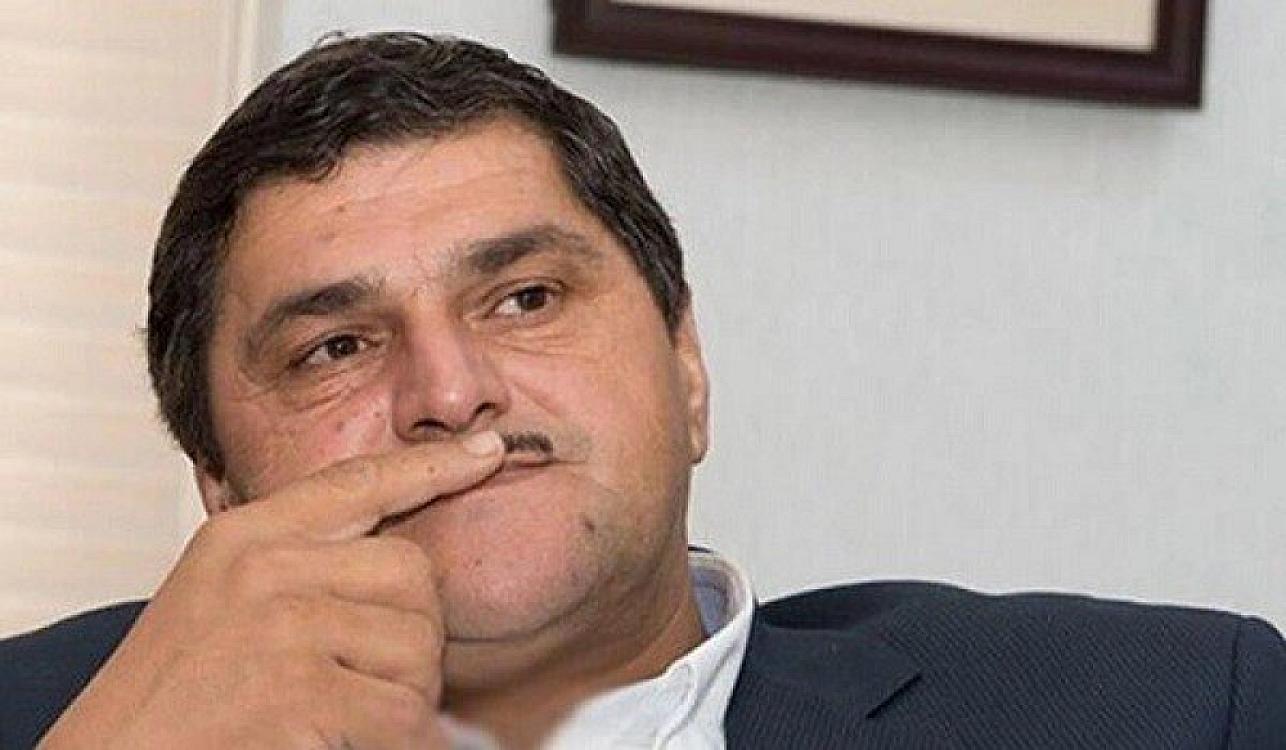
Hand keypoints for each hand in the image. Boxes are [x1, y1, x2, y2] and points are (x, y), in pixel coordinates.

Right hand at [39, 432, 504, 749]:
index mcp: (242, 536)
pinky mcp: (301, 691)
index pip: (357, 481)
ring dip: (406, 696)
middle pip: (412, 573)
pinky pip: (403, 712)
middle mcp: (264, 566)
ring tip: (348, 715)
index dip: (432, 465)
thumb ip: (294, 565)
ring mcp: (282, 625)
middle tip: (377, 680)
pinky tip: (350, 741)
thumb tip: (400, 562)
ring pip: (418, 647)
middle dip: (417, 634)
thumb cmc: (167, 699)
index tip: (489, 450)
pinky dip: (398, 739)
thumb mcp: (218, 599)